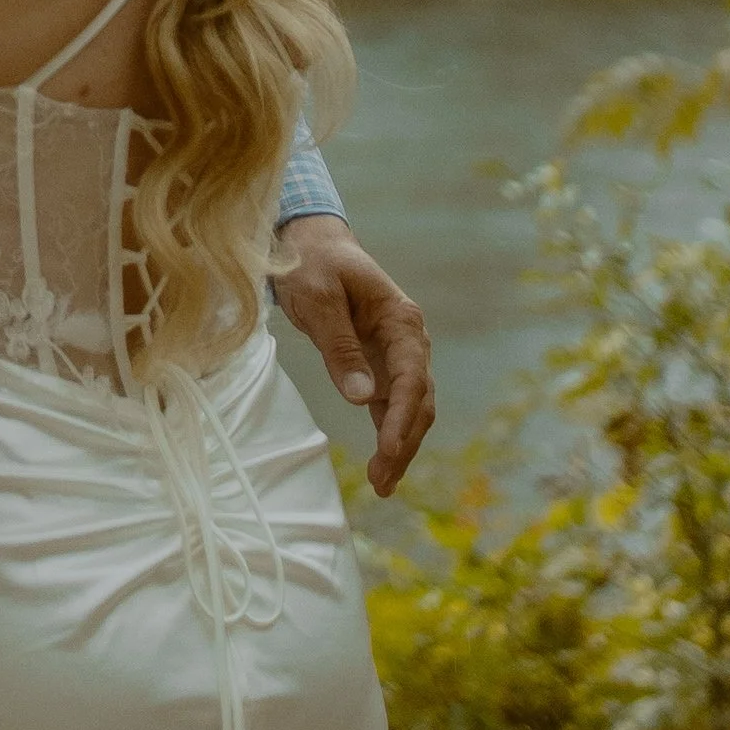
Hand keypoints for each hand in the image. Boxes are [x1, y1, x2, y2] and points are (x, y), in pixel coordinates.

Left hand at [271, 217, 433, 497]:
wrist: (310, 246)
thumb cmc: (313, 265)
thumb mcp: (319, 301)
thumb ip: (340, 347)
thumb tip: (362, 398)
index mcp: (401, 320)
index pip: (411, 377)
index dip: (402, 417)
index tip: (388, 450)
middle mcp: (408, 340)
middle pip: (419, 399)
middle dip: (404, 442)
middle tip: (383, 480)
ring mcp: (397, 353)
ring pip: (410, 408)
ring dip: (400, 445)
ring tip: (382, 484)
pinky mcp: (380, 364)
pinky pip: (392, 404)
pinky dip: (389, 432)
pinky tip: (382, 464)